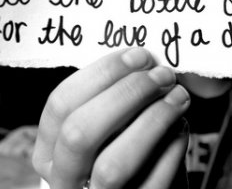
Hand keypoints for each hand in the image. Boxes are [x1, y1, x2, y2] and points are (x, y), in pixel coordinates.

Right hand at [32, 48, 189, 188]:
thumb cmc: (125, 155)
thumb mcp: (107, 127)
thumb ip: (114, 99)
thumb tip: (143, 61)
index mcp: (50, 151)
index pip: (61, 105)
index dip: (101, 74)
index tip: (137, 55)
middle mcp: (64, 179)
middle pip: (79, 132)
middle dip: (126, 94)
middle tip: (161, 75)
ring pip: (112, 165)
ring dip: (152, 121)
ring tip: (178, 97)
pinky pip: (151, 185)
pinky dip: (170, 152)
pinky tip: (181, 128)